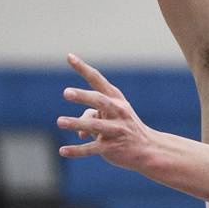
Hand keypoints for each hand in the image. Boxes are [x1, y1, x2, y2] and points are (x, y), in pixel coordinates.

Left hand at [57, 53, 158, 171]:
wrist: (148, 148)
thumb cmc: (124, 127)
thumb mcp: (110, 116)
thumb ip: (90, 116)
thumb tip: (79, 131)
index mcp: (115, 99)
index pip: (97, 80)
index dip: (83, 68)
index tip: (69, 57)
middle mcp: (118, 111)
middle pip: (99, 101)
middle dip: (83, 96)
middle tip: (66, 93)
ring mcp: (117, 130)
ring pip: (95, 125)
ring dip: (77, 123)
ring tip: (60, 121)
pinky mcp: (113, 147)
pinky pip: (93, 147)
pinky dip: (77, 150)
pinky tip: (63, 151)